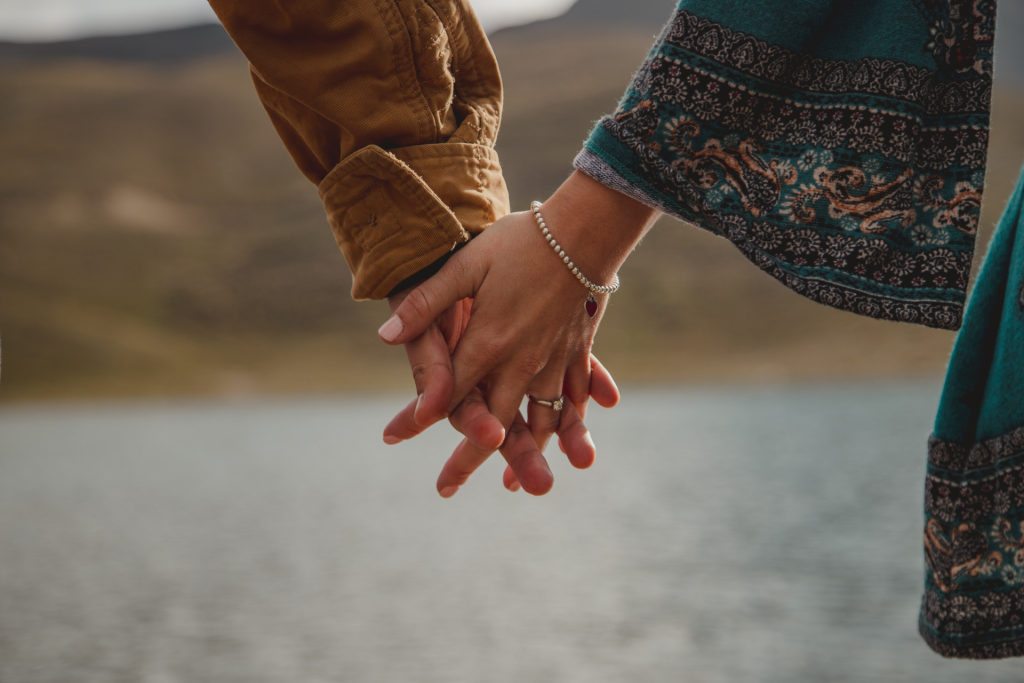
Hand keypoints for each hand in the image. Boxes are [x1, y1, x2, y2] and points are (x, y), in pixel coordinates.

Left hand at [379, 171, 657, 493]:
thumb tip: (384, 335)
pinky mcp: (577, 354)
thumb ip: (427, 303)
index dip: (416, 418)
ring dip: (525, 456)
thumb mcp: (465, 265)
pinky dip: (568, 428)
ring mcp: (553, 362)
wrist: (584, 231)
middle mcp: (522, 363)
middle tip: (444, 490)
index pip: (445, 392)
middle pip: (492, 424)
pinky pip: (572, 402)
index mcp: (489, 343)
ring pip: (539, 423)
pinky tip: (568, 449)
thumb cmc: (519, 243)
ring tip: (514, 485)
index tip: (390, 438)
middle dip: (467, 460)